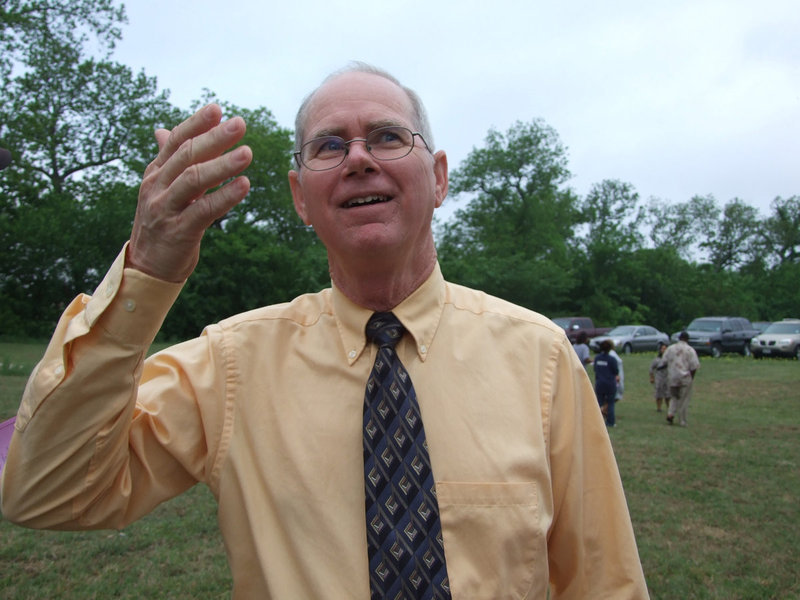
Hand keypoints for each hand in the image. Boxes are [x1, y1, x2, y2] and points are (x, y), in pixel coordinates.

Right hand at [127, 104, 252, 281]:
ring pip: (193, 180)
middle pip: (186, 155)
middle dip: (214, 138)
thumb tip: (164, 130)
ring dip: (222, 165)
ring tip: (247, 153)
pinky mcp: (178, 232)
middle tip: (240, 124)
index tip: (218, 109)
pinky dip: (224, 197)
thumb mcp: (162, 189)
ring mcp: (165, 209)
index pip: (176, 141)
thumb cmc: (162, 224)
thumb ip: (169, 160)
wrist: (147, 267)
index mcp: (155, 173)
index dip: (196, 124)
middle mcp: (157, 187)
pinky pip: (204, 211)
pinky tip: (244, 186)